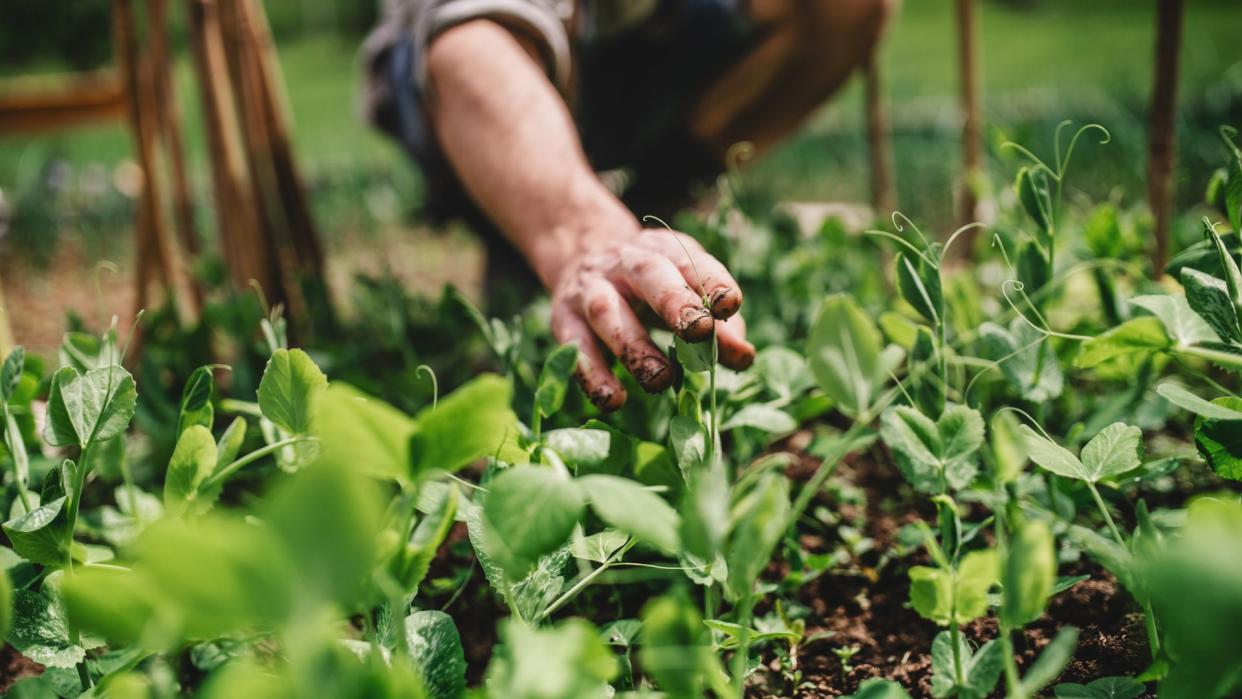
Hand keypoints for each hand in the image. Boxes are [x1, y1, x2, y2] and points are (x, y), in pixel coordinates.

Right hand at [547, 228, 754, 410]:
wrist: (581, 257)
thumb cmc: (651, 286)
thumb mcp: (686, 292)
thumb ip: (718, 326)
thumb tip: (743, 357)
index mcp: (665, 250)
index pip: (692, 261)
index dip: (712, 281)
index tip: (730, 304)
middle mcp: (626, 263)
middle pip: (650, 276)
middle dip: (674, 302)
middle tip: (698, 331)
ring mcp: (590, 289)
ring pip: (608, 313)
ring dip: (634, 347)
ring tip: (661, 381)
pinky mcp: (563, 319)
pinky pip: (575, 347)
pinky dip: (593, 374)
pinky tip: (614, 399)